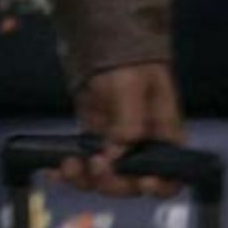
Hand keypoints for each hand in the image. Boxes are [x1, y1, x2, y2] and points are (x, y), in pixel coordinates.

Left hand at [64, 61, 182, 196]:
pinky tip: (56, 171)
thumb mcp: (132, 85)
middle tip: (97, 166)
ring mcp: (117, 147)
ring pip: (105, 179)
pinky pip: (84, 165)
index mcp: (164, 136)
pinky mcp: (94, 141)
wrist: (104, 41)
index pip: (172, 174)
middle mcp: (143, 149)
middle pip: (133, 183)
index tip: (143, 182)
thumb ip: (128, 121)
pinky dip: (70, 172)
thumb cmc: (130, 61)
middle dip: (114, 182)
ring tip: (70, 166)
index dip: (161, 185)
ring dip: (86, 180)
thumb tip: (117, 154)